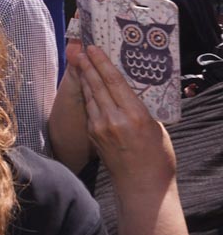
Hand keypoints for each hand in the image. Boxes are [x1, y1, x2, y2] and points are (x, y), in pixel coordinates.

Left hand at [75, 45, 174, 194]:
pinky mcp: (92, 135)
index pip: (114, 83)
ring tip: (80, 62)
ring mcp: (99, 128)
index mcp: (134, 116)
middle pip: (96, 85)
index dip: (102, 63)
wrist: (141, 186)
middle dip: (86, 65)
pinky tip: (86, 86)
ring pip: (90, 96)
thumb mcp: (156, 127)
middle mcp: (113, 120)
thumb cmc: (157, 157)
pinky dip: (88, 95)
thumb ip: (140, 108)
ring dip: (85, 78)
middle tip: (79, 49)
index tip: (93, 48)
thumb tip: (128, 90)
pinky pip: (89, 110)